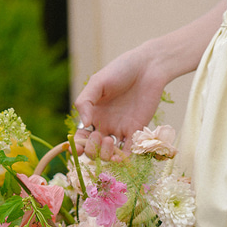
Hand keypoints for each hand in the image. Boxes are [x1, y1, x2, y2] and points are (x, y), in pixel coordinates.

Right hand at [75, 42, 166, 157]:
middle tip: (99, 137)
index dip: (78, 146)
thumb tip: (83, 123)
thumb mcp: (97, 82)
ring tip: (110, 141)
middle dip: (93, 150)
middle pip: (94, 149)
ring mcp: (121, 129)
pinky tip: (121, 156)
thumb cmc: (120, 70)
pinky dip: (124, 158)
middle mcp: (105, 125)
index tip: (78, 147)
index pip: (81, 137)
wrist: (148, 67)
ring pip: (110, 154)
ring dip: (107, 155)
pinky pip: (129, 151)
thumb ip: (85, 102)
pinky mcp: (137, 131)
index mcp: (92, 114)